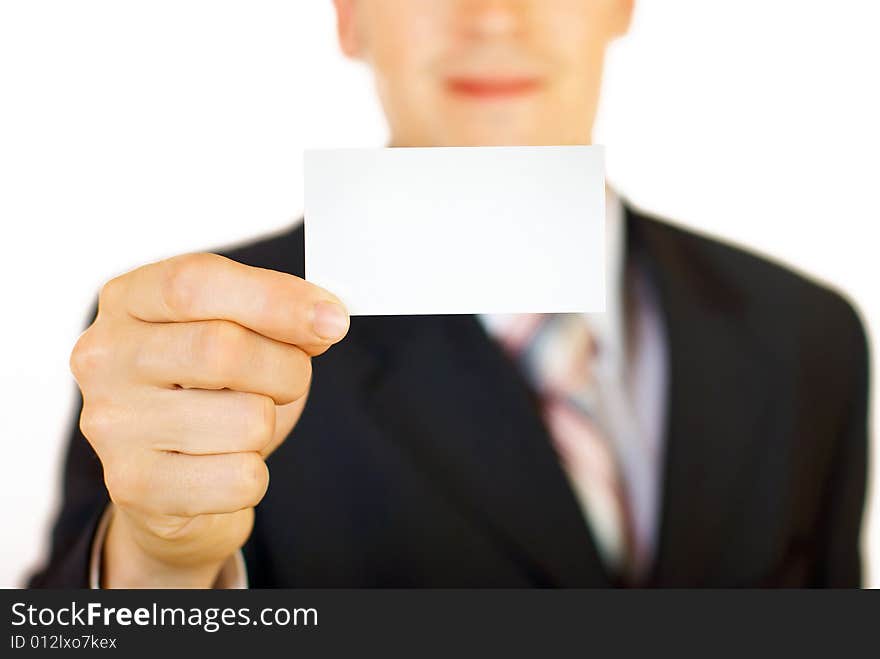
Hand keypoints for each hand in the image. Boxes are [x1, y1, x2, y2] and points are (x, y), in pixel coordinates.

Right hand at [69, 253, 348, 586]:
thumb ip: (274, 315)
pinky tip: (225, 466)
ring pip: (247, 420)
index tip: (333, 320)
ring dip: (270, 425)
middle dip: (285, 369)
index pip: (194, 282)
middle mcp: (104, 357)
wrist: (172, 482)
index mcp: (127, 300)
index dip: (275, 299)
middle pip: (221, 348)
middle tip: (290, 380)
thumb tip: (326, 319)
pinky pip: (241, 477)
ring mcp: (112, 424)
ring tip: (242, 426)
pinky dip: (254, 474)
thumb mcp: (237, 334)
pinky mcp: (135, 486)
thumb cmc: (211, 394)